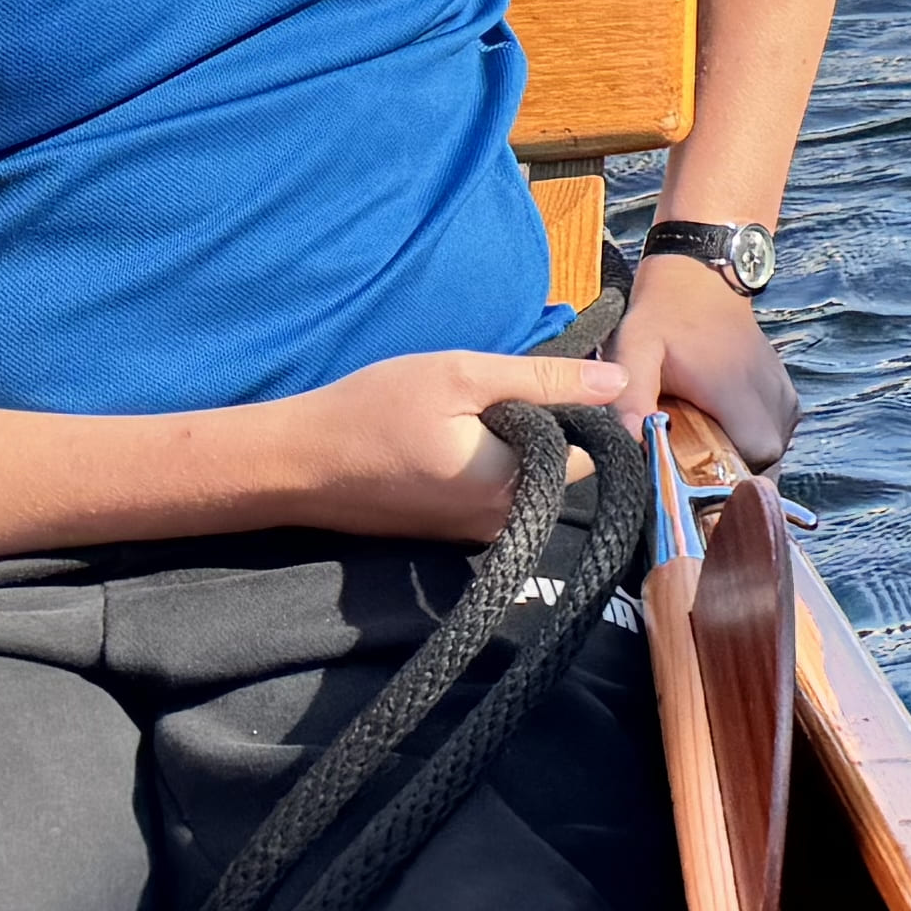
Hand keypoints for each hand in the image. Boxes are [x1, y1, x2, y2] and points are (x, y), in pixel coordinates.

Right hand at [267, 347, 635, 540]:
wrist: (292, 464)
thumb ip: (545, 380)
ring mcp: (472, 534)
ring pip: (524, 477)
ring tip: (459, 413)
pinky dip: (482, 461)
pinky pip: (492, 491)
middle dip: (542, 426)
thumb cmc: (373, 411)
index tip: (541, 381)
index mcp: (513, 487)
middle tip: (487, 393)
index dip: (577, 409)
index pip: (590, 452)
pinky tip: (443, 437)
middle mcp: (501, 522)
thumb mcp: (463, 377)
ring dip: (509, 442)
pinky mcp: (448, 532)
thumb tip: (618, 381)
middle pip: (559, 467)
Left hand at [618, 255, 795, 472]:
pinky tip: (720, 433)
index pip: (755, 459)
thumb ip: (629, 394)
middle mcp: (772, 395)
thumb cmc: (665, 314)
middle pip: (767, 463)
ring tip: (702, 452)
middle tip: (690, 469)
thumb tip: (630, 442)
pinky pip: (777, 434)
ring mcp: (783, 393)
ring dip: (742, 460)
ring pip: (775, 451)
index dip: (725, 480)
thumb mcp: (635, 348)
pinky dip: (752, 443)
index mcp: (738, 391)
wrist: (702, 276)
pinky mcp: (784, 391)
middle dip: (731, 475)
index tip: (691, 481)